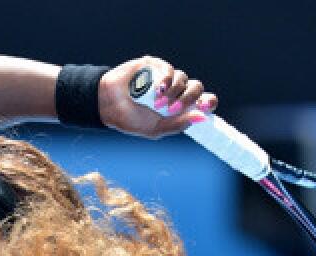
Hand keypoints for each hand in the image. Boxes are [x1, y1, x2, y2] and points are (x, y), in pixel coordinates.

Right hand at [98, 55, 217, 138]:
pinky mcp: (155, 66)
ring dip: (174, 92)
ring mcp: (166, 77)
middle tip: (174, 108)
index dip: (208, 102)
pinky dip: (166, 80)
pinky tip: (157, 90)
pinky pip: (169, 70)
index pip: (203, 101)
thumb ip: (179, 124)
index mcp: (180, 107)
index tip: (204, 106)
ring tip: (157, 103)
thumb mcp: (156, 128)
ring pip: (183, 78)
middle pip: (196, 88)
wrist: (108, 105)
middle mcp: (176, 91)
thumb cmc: (131, 120)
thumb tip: (202, 117)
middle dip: (189, 98)